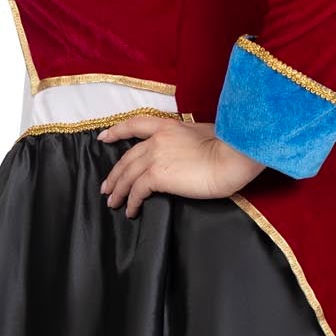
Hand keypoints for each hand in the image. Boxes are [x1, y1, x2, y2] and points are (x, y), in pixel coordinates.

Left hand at [97, 115, 266, 216]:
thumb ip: (185, 139)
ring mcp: (155, 156)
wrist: (231, 157)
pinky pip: (137, 191)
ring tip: (113, 203)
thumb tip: (184, 149)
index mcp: (167, 126)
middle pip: (127, 158)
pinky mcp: (157, 176)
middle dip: (115, 174)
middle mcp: (156, 139)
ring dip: (118, 190)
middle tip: (106, 187)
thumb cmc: (227, 148)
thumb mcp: (202, 133)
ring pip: (127, 175)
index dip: (116, 131)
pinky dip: (131, 202)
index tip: (103, 137)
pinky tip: (131, 211)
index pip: (135, 124)